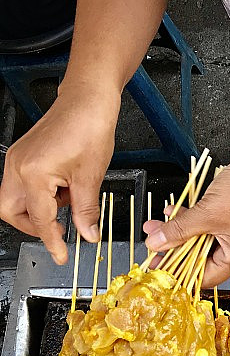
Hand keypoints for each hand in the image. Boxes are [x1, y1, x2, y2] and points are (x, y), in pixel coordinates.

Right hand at [0, 85, 118, 263]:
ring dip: (39, 209)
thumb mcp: (91, 176)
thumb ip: (86, 210)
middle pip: (11, 211)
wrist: (87, 100)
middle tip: (60, 231)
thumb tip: (87, 234)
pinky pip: (23, 184)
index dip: (52, 241)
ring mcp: (17, 159)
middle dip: (33, 226)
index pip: (39, 220)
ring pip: (15, 199)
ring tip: (69, 201)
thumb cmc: (89, 128)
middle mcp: (17, 166)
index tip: (60, 256)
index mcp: (32, 173)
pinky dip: (41, 195)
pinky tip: (64, 189)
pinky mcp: (23, 155)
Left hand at [143, 138, 229, 286]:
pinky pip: (208, 224)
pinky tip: (174, 211)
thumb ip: (179, 230)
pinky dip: (191, 219)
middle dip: (174, 248)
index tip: (156, 266)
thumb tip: (156, 243)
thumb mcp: (207, 214)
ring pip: (201, 239)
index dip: (177, 272)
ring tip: (156, 224)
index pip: (202, 277)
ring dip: (179, 231)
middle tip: (153, 243)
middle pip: (200, 258)